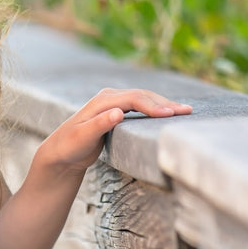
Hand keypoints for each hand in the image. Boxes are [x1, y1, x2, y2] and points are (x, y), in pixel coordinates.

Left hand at [37, 86, 192, 174]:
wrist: (60, 152)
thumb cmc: (70, 147)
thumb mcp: (82, 138)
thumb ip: (99, 124)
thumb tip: (119, 112)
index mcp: (103, 100)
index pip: (134, 99)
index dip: (153, 106)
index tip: (171, 114)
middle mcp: (110, 97)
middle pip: (143, 96)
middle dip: (165, 103)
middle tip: (187, 111)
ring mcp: (114, 102)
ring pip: (144, 99)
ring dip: (163, 105)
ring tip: (184, 111)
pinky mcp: (117, 110)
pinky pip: (140, 106)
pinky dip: (155, 108)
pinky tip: (168, 113)